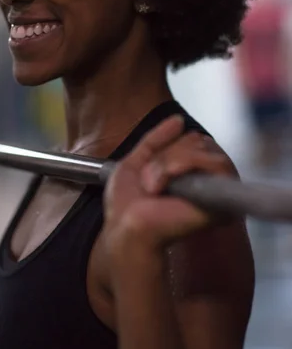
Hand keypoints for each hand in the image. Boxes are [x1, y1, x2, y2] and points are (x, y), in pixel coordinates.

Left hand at [103, 115, 235, 260]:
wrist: (126, 228)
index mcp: (189, 172)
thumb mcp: (135, 162)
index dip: (170, 145)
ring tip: (155, 186)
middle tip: (149, 181)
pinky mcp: (222, 197)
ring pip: (203, 148)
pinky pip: (216, 163)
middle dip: (166, 154)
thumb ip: (156, 140)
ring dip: (170, 162)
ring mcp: (216, 188)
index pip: (194, 139)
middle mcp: (206, 178)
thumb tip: (178, 120)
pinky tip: (168, 183)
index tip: (150, 164)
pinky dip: (184, 165)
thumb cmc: (127, 205)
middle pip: (197, 140)